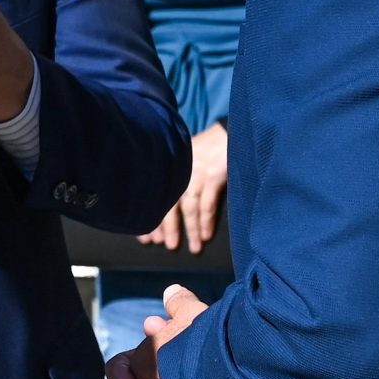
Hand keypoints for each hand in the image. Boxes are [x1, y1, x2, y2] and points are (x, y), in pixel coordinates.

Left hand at [142, 123, 228, 253]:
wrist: (231, 131)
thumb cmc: (208, 147)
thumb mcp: (186, 158)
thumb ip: (176, 177)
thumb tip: (165, 207)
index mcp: (170, 168)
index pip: (156, 198)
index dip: (151, 219)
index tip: (146, 238)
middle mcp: (180, 171)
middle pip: (169, 204)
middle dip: (168, 228)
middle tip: (168, 246)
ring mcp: (197, 172)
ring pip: (190, 207)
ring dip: (191, 229)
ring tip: (192, 247)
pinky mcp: (215, 174)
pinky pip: (208, 203)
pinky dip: (207, 221)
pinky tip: (206, 235)